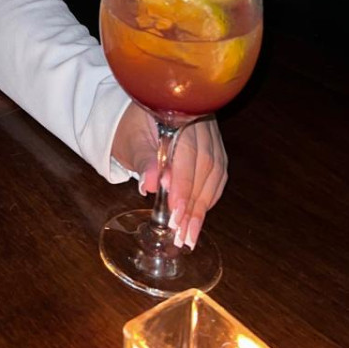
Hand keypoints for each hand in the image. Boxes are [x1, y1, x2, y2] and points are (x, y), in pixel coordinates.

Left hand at [111, 101, 227, 248]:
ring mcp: (209, 132)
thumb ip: (142, 160)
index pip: (187, 152)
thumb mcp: (130, 142)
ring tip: (191, 232)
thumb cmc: (130, 128)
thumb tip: (150, 184)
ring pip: (216, 171)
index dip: (184, 184)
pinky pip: (218, 172)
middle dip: (194, 202)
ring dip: (204, 204)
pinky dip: (210, 195)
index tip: (175, 212)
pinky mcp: (214, 144)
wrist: (136, 116)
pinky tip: (200, 214)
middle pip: (205, 164)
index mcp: (177, 114)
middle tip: (183, 233)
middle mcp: (199, 120)